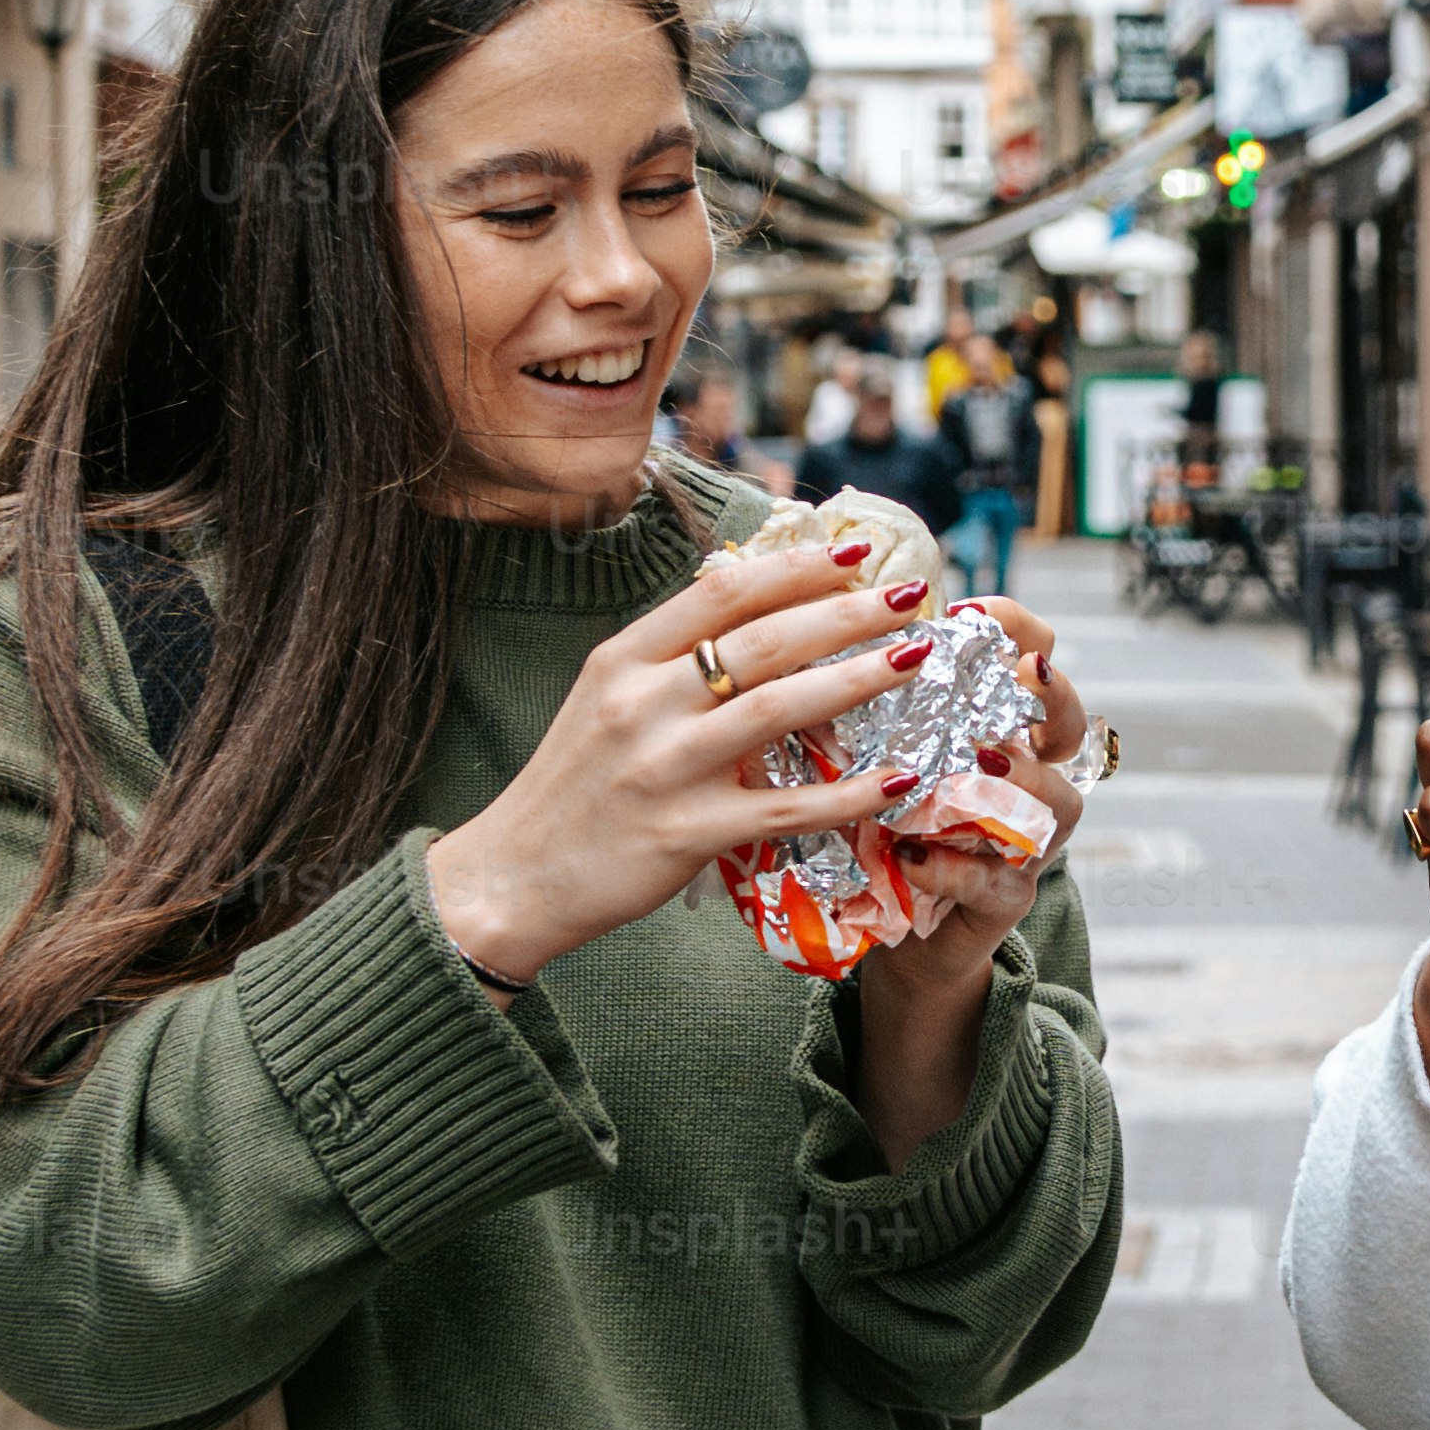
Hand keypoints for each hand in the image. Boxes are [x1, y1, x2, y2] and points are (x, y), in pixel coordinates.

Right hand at [423, 532, 938, 985]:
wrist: (515, 876)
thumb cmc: (575, 782)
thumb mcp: (606, 697)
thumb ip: (672, 656)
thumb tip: (755, 602)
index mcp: (624, 659)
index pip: (721, 593)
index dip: (795, 566)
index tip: (854, 552)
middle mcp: (643, 703)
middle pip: (763, 640)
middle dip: (848, 612)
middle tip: (909, 595)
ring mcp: (665, 768)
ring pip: (780, 708)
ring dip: (858, 678)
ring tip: (915, 657)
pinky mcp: (686, 833)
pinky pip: (785, 807)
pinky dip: (849, 792)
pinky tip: (898, 777)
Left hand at [845, 600, 1088, 1151]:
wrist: (895, 932)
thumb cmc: (886, 823)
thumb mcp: (881, 752)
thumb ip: (878, 699)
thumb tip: (827, 623)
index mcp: (1001, 731)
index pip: (1036, 661)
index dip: (1019, 629)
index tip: (970, 607)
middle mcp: (1028, 781)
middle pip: (1072, 728)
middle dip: (1056, 697)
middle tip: (1026, 673)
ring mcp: (1025, 842)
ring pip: (1054, 806)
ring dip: (1014, 782)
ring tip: (976, 764)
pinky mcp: (1004, 900)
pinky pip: (994, 881)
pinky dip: (953, 867)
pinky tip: (912, 854)